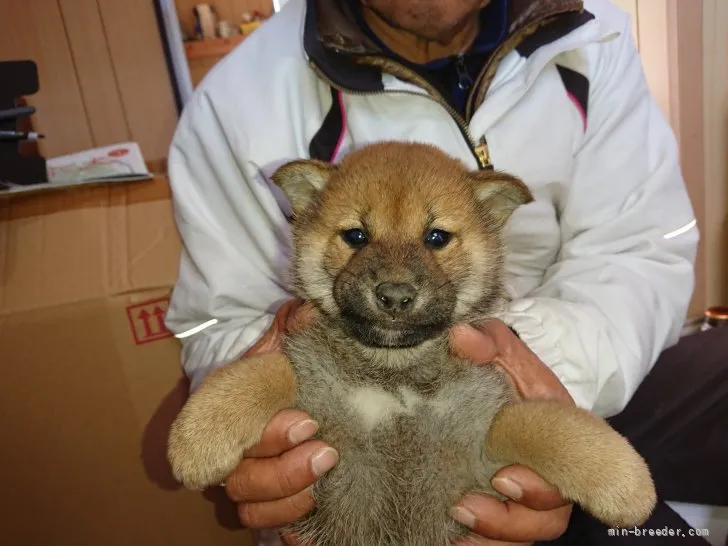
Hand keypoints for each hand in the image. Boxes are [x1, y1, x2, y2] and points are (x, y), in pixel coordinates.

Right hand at [224, 299, 331, 540]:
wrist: (293, 384)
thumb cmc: (288, 364)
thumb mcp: (289, 341)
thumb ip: (295, 325)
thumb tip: (307, 314)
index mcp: (224, 402)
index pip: (223, 427)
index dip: (264, 434)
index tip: (306, 422)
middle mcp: (226, 444)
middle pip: (239, 477)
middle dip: (284, 470)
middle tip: (326, 452)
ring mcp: (243, 473)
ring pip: (248, 504)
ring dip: (288, 496)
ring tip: (326, 474)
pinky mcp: (264, 497)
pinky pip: (261, 521)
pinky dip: (286, 519)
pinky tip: (317, 502)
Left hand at [449, 320, 573, 544]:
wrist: (504, 389)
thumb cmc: (510, 373)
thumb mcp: (504, 351)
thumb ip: (488, 341)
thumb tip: (461, 337)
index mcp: (564, 436)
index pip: (570, 472)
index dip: (541, 486)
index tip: (503, 478)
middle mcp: (551, 475)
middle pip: (546, 518)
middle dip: (509, 520)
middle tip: (466, 505)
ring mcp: (528, 497)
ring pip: (523, 536)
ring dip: (491, 538)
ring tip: (454, 529)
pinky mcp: (503, 509)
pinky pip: (500, 540)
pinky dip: (479, 544)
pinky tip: (448, 540)